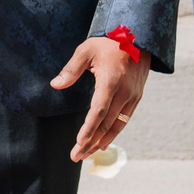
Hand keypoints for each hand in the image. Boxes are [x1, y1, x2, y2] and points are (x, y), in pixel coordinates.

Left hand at [49, 34, 146, 162]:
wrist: (139, 37)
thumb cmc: (108, 43)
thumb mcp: (86, 50)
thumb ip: (71, 69)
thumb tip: (55, 85)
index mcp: (111, 81)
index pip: (98, 111)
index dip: (89, 129)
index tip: (79, 143)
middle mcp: (125, 92)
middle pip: (106, 124)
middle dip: (90, 142)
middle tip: (75, 156)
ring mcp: (133, 96)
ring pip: (117, 125)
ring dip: (101, 141)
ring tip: (86, 154)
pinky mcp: (136, 97)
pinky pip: (124, 119)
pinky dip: (113, 133)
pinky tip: (103, 142)